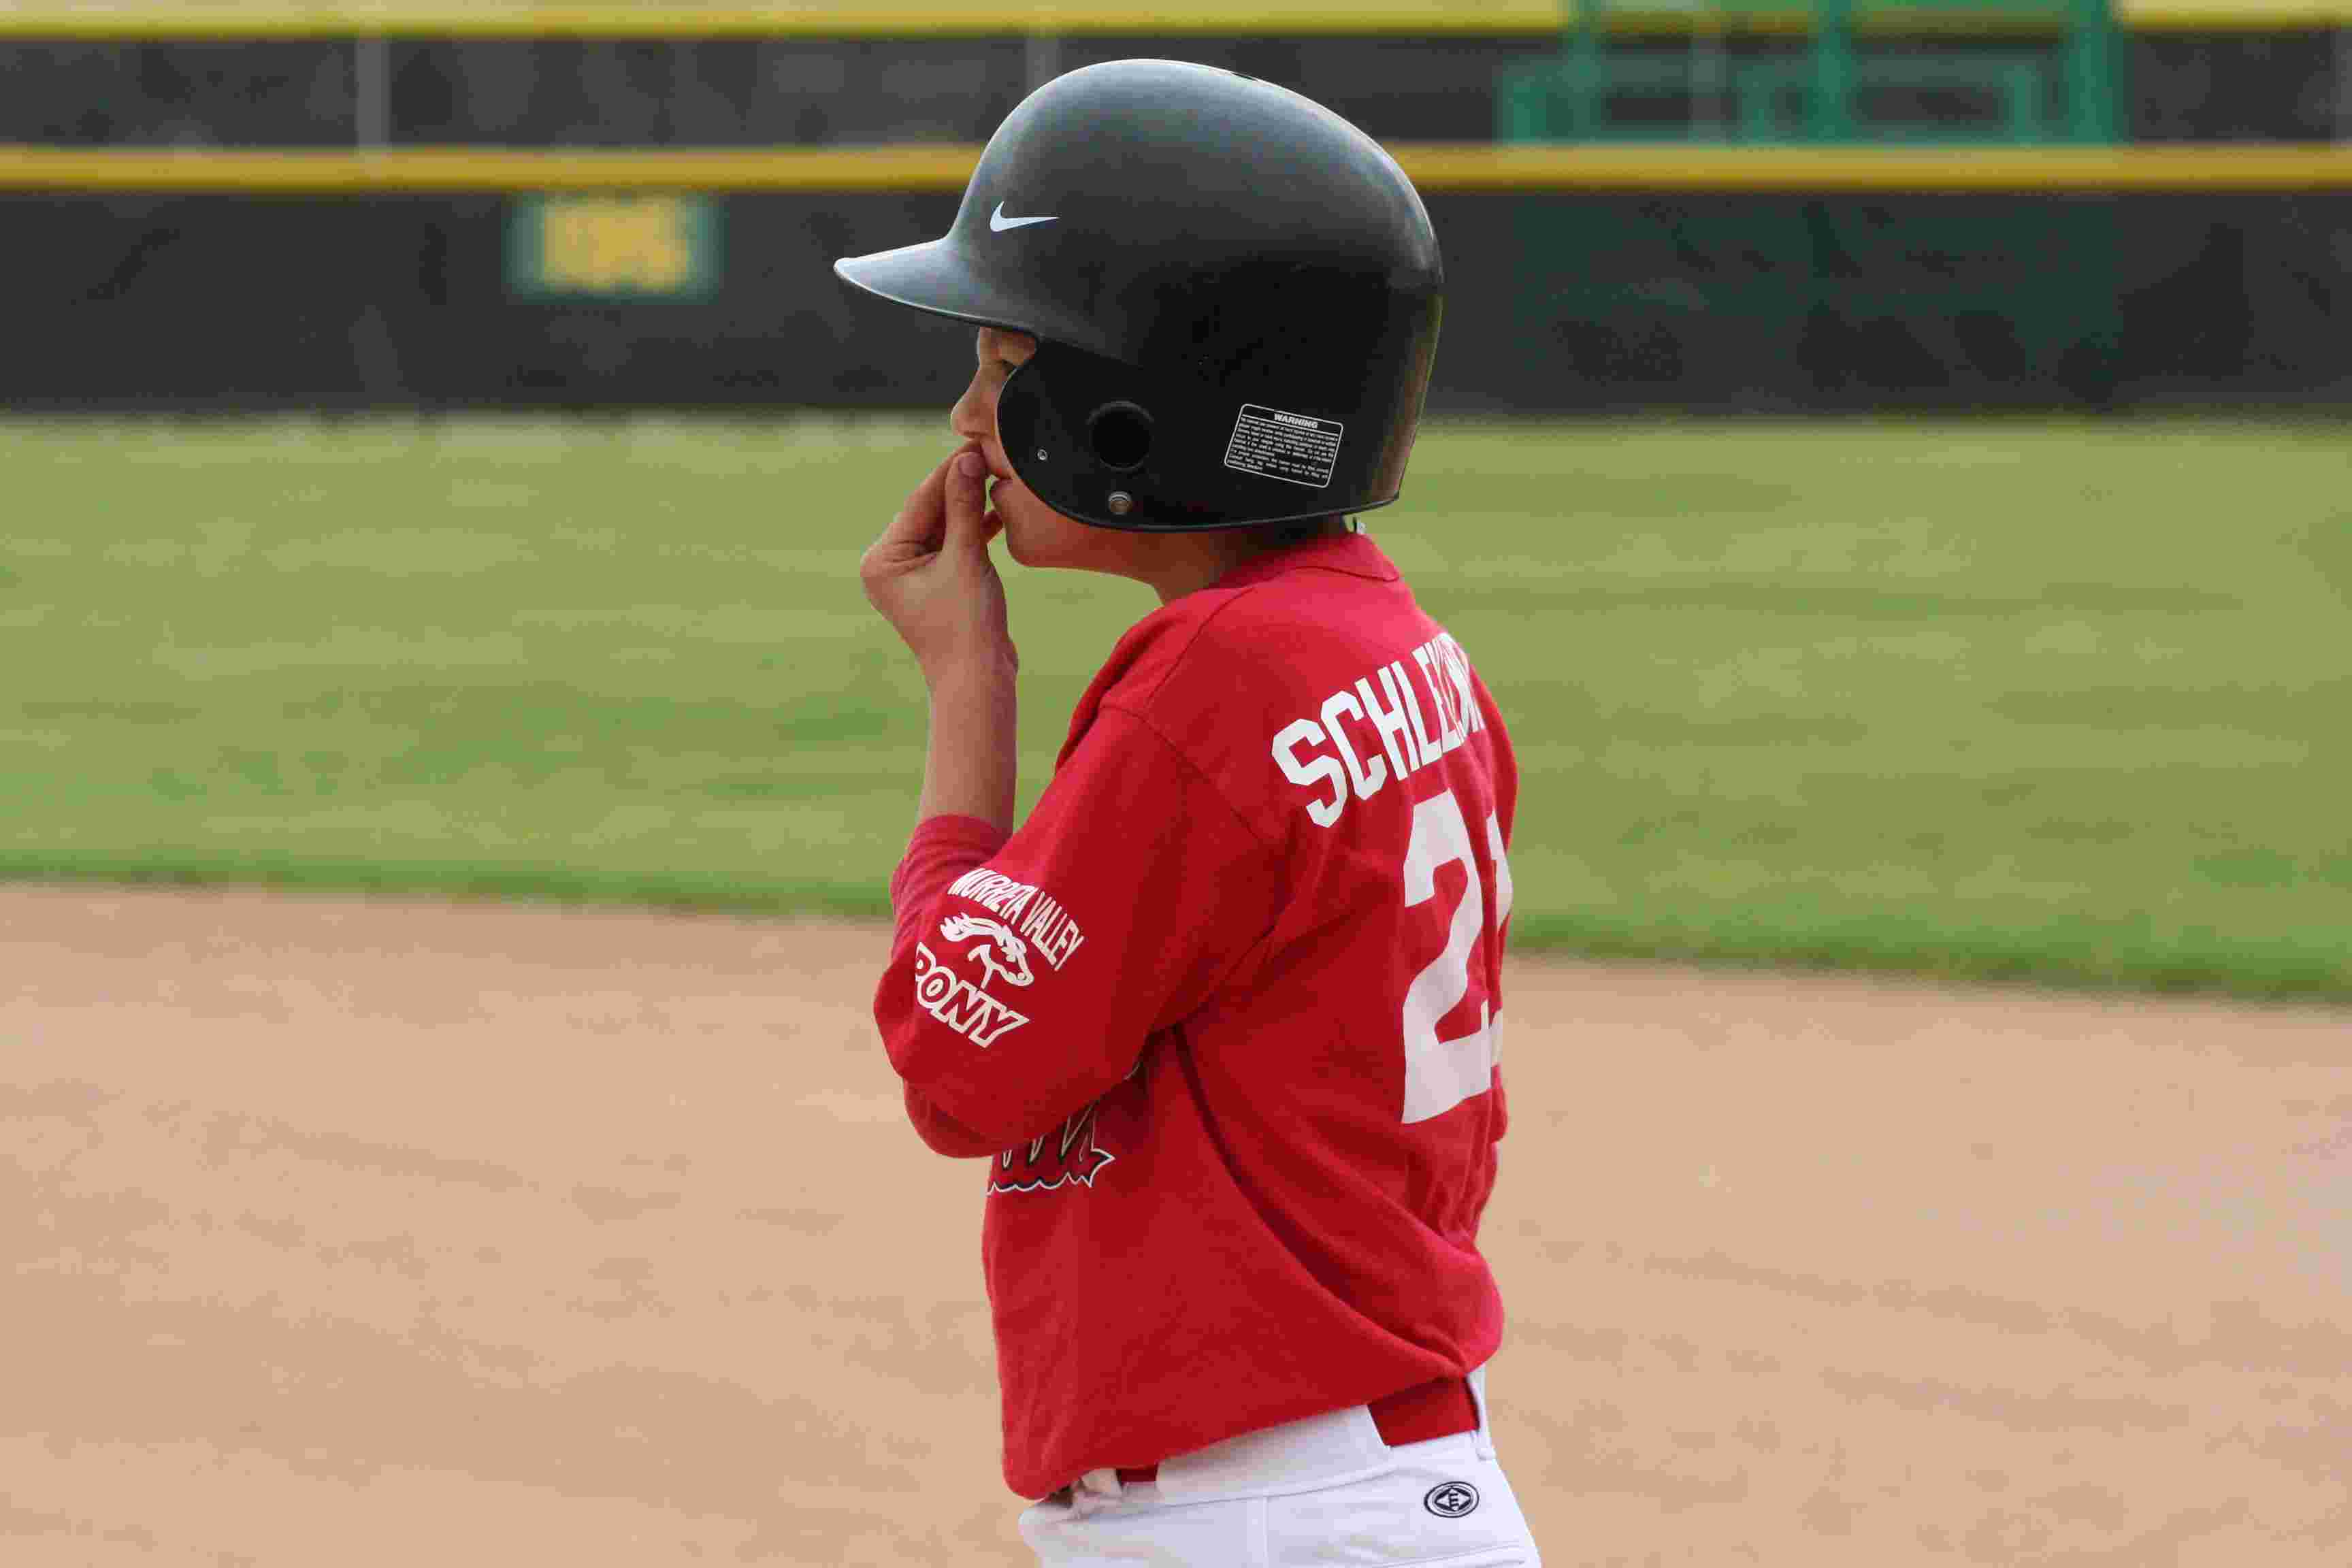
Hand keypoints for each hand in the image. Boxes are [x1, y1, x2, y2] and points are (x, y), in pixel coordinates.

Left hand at [861, 445, 1015, 686]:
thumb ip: (964, 507)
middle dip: (961, 485)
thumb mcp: (967, 558)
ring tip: (998, 475)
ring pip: (944, 525)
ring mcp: (911, 574)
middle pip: (929, 511)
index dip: (950, 471)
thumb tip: (966, 459)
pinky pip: (953, 544)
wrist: (978, 679)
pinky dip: (974, 529)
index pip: (919, 502)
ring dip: (971, 505)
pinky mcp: (935, 581)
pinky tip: (998, 509)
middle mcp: (889, 564)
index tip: (974, 443)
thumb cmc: (967, 626)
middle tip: (990, 452)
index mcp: (881, 560)